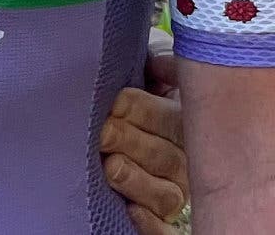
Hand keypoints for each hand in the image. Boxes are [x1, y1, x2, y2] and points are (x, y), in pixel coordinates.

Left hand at [99, 33, 187, 234]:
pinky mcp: (155, 217)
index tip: (114, 102)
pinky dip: (148, 222)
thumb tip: (158, 61)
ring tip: (111, 166)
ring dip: (136, 179)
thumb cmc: (116, 92)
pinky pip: (160, 229)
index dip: (138, 109)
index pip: (168, 118)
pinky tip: (130, 209)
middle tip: (103, 131)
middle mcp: (181, 160)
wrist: (95, 119)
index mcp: (181, 122)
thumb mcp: (138, 67)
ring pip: (165, 193)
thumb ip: (153, 60)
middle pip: (166, 157)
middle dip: (130, 141)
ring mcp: (170, 191)